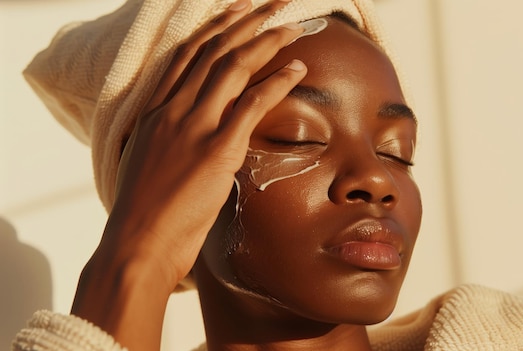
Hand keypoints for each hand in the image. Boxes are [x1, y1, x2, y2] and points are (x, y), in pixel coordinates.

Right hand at [71, 1, 306, 348]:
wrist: (137, 244)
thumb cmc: (144, 212)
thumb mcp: (150, 164)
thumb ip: (171, 139)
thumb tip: (193, 134)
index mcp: (155, 111)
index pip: (187, 54)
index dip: (213, 27)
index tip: (234, 9)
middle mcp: (172, 110)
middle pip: (214, 50)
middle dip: (247, 21)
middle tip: (273, 2)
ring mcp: (193, 126)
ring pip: (233, 67)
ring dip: (267, 41)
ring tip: (292, 24)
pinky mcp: (216, 149)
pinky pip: (251, 103)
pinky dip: (278, 82)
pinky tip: (298, 67)